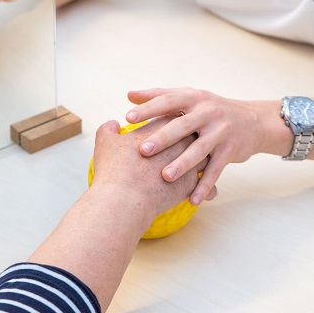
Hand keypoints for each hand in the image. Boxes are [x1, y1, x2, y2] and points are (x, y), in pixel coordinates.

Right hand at [92, 116, 216, 221]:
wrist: (124, 198)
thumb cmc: (114, 169)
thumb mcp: (105, 142)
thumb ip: (108, 129)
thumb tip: (112, 124)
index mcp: (162, 127)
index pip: (173, 114)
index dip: (172, 117)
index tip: (172, 119)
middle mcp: (180, 141)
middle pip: (193, 132)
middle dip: (192, 135)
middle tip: (191, 138)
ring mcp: (189, 162)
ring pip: (205, 156)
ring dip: (204, 159)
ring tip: (203, 164)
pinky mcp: (192, 184)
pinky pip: (207, 185)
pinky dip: (207, 188)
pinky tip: (208, 192)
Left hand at [125, 88, 274, 205]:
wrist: (253, 121)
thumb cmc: (210, 110)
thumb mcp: (190, 98)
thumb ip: (160, 96)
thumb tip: (129, 95)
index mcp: (193, 98)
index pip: (168, 100)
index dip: (148, 108)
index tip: (128, 118)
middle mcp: (207, 112)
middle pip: (182, 125)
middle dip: (162, 138)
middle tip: (143, 150)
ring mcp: (220, 131)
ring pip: (199, 149)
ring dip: (182, 164)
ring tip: (165, 176)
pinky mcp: (230, 150)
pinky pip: (216, 170)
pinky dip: (205, 185)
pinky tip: (192, 200)